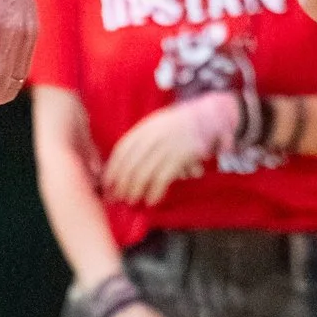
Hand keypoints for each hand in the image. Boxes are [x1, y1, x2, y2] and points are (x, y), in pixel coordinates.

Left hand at [102, 90, 240, 205]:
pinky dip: (155, 191)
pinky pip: (162, 178)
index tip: (106, 184)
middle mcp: (153, 136)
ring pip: (143, 172)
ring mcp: (167, 145)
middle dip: (121, 184)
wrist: (211, 115)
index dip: (112, 169)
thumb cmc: (182, 125)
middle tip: (116, 198)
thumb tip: (126, 167)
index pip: (121, 150)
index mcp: (145, 127)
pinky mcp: (181, 156)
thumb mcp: (159, 125)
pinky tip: (151, 201)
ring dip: (135, 190)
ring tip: (132, 201)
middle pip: (130, 164)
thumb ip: (143, 141)